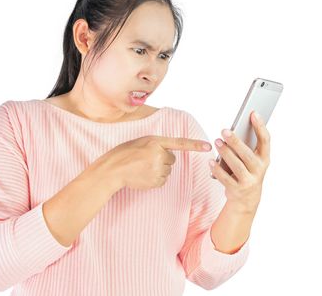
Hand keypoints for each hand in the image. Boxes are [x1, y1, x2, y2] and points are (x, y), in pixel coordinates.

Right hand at [88, 135, 212, 190]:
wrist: (114, 169)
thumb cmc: (125, 153)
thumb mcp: (141, 142)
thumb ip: (157, 145)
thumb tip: (169, 155)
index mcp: (155, 141)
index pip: (180, 143)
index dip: (195, 145)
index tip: (208, 146)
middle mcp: (159, 154)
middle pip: (172, 159)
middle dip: (163, 159)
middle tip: (146, 159)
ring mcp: (158, 169)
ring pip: (168, 170)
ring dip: (159, 169)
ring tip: (143, 167)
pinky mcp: (157, 181)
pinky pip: (163, 180)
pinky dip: (156, 178)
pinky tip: (144, 175)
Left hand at [210, 111, 270, 212]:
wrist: (247, 199)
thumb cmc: (247, 171)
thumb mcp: (251, 160)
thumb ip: (246, 147)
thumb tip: (233, 130)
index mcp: (265, 159)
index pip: (265, 140)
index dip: (260, 126)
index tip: (253, 113)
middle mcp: (259, 170)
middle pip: (247, 154)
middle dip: (235, 141)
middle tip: (224, 130)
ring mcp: (249, 181)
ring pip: (236, 165)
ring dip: (225, 153)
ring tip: (216, 142)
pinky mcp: (237, 189)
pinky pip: (225, 178)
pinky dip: (217, 169)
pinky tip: (210, 161)